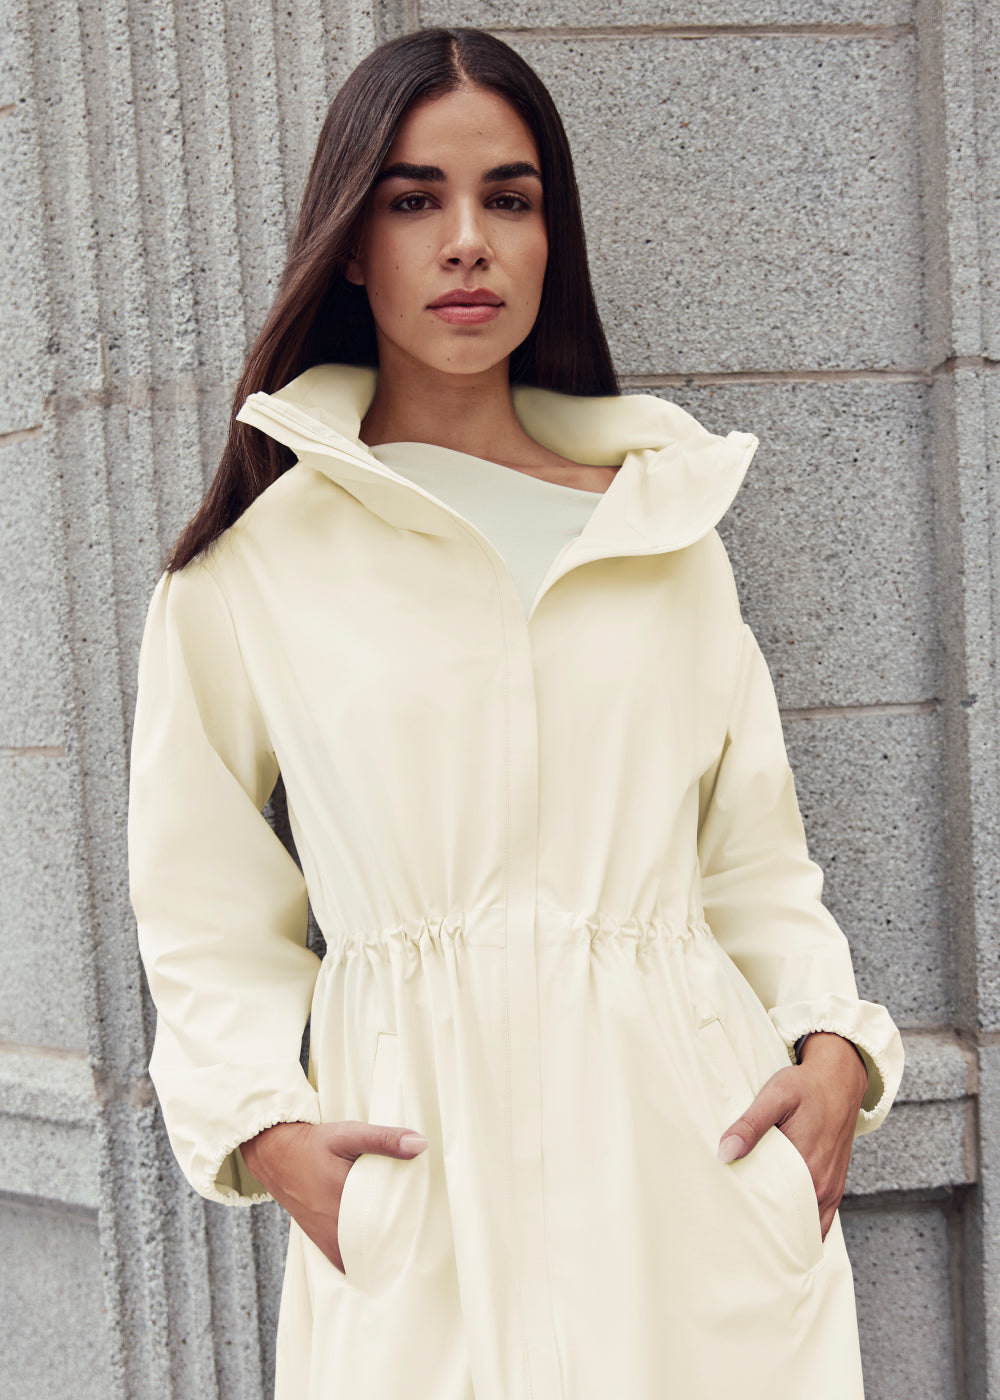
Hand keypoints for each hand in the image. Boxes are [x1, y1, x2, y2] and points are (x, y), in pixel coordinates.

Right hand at [239, 1120, 428, 1271]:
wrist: (276, 1154)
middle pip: (377, 1250)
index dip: (410, 1233)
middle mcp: (335, 1230)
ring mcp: (327, 1240)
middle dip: (398, 1247)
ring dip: (380, 1254)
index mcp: (346, 1204)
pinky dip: (362, 1257)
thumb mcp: (349, 1134)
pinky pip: (347, 1260)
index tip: (430, 1230)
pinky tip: (378, 1246)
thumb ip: (384, 1139)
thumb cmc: (313, 1144)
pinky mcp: (321, 1242)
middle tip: (423, 1240)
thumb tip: (421, 1144)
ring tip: (404, 1246)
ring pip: (361, 1260)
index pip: (387, 1230)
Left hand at [716, 1032, 868, 1241]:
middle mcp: (823, 1187)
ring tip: (756, 1235)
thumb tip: (725, 1152)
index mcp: (808, 1169)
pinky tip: (782, 1223)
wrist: (840, 1079)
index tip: (733, 1233)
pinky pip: (820, 1217)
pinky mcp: (834, 1184)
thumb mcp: (775, 1095)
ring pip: (808, 1225)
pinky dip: (803, 1224)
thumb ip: (750, 1124)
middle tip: (738, 1238)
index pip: (779, 1215)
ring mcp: (831, 1188)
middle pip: (793, 1225)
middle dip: (769, 1234)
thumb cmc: (807, 1086)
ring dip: (787, 1231)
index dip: (757, 1227)